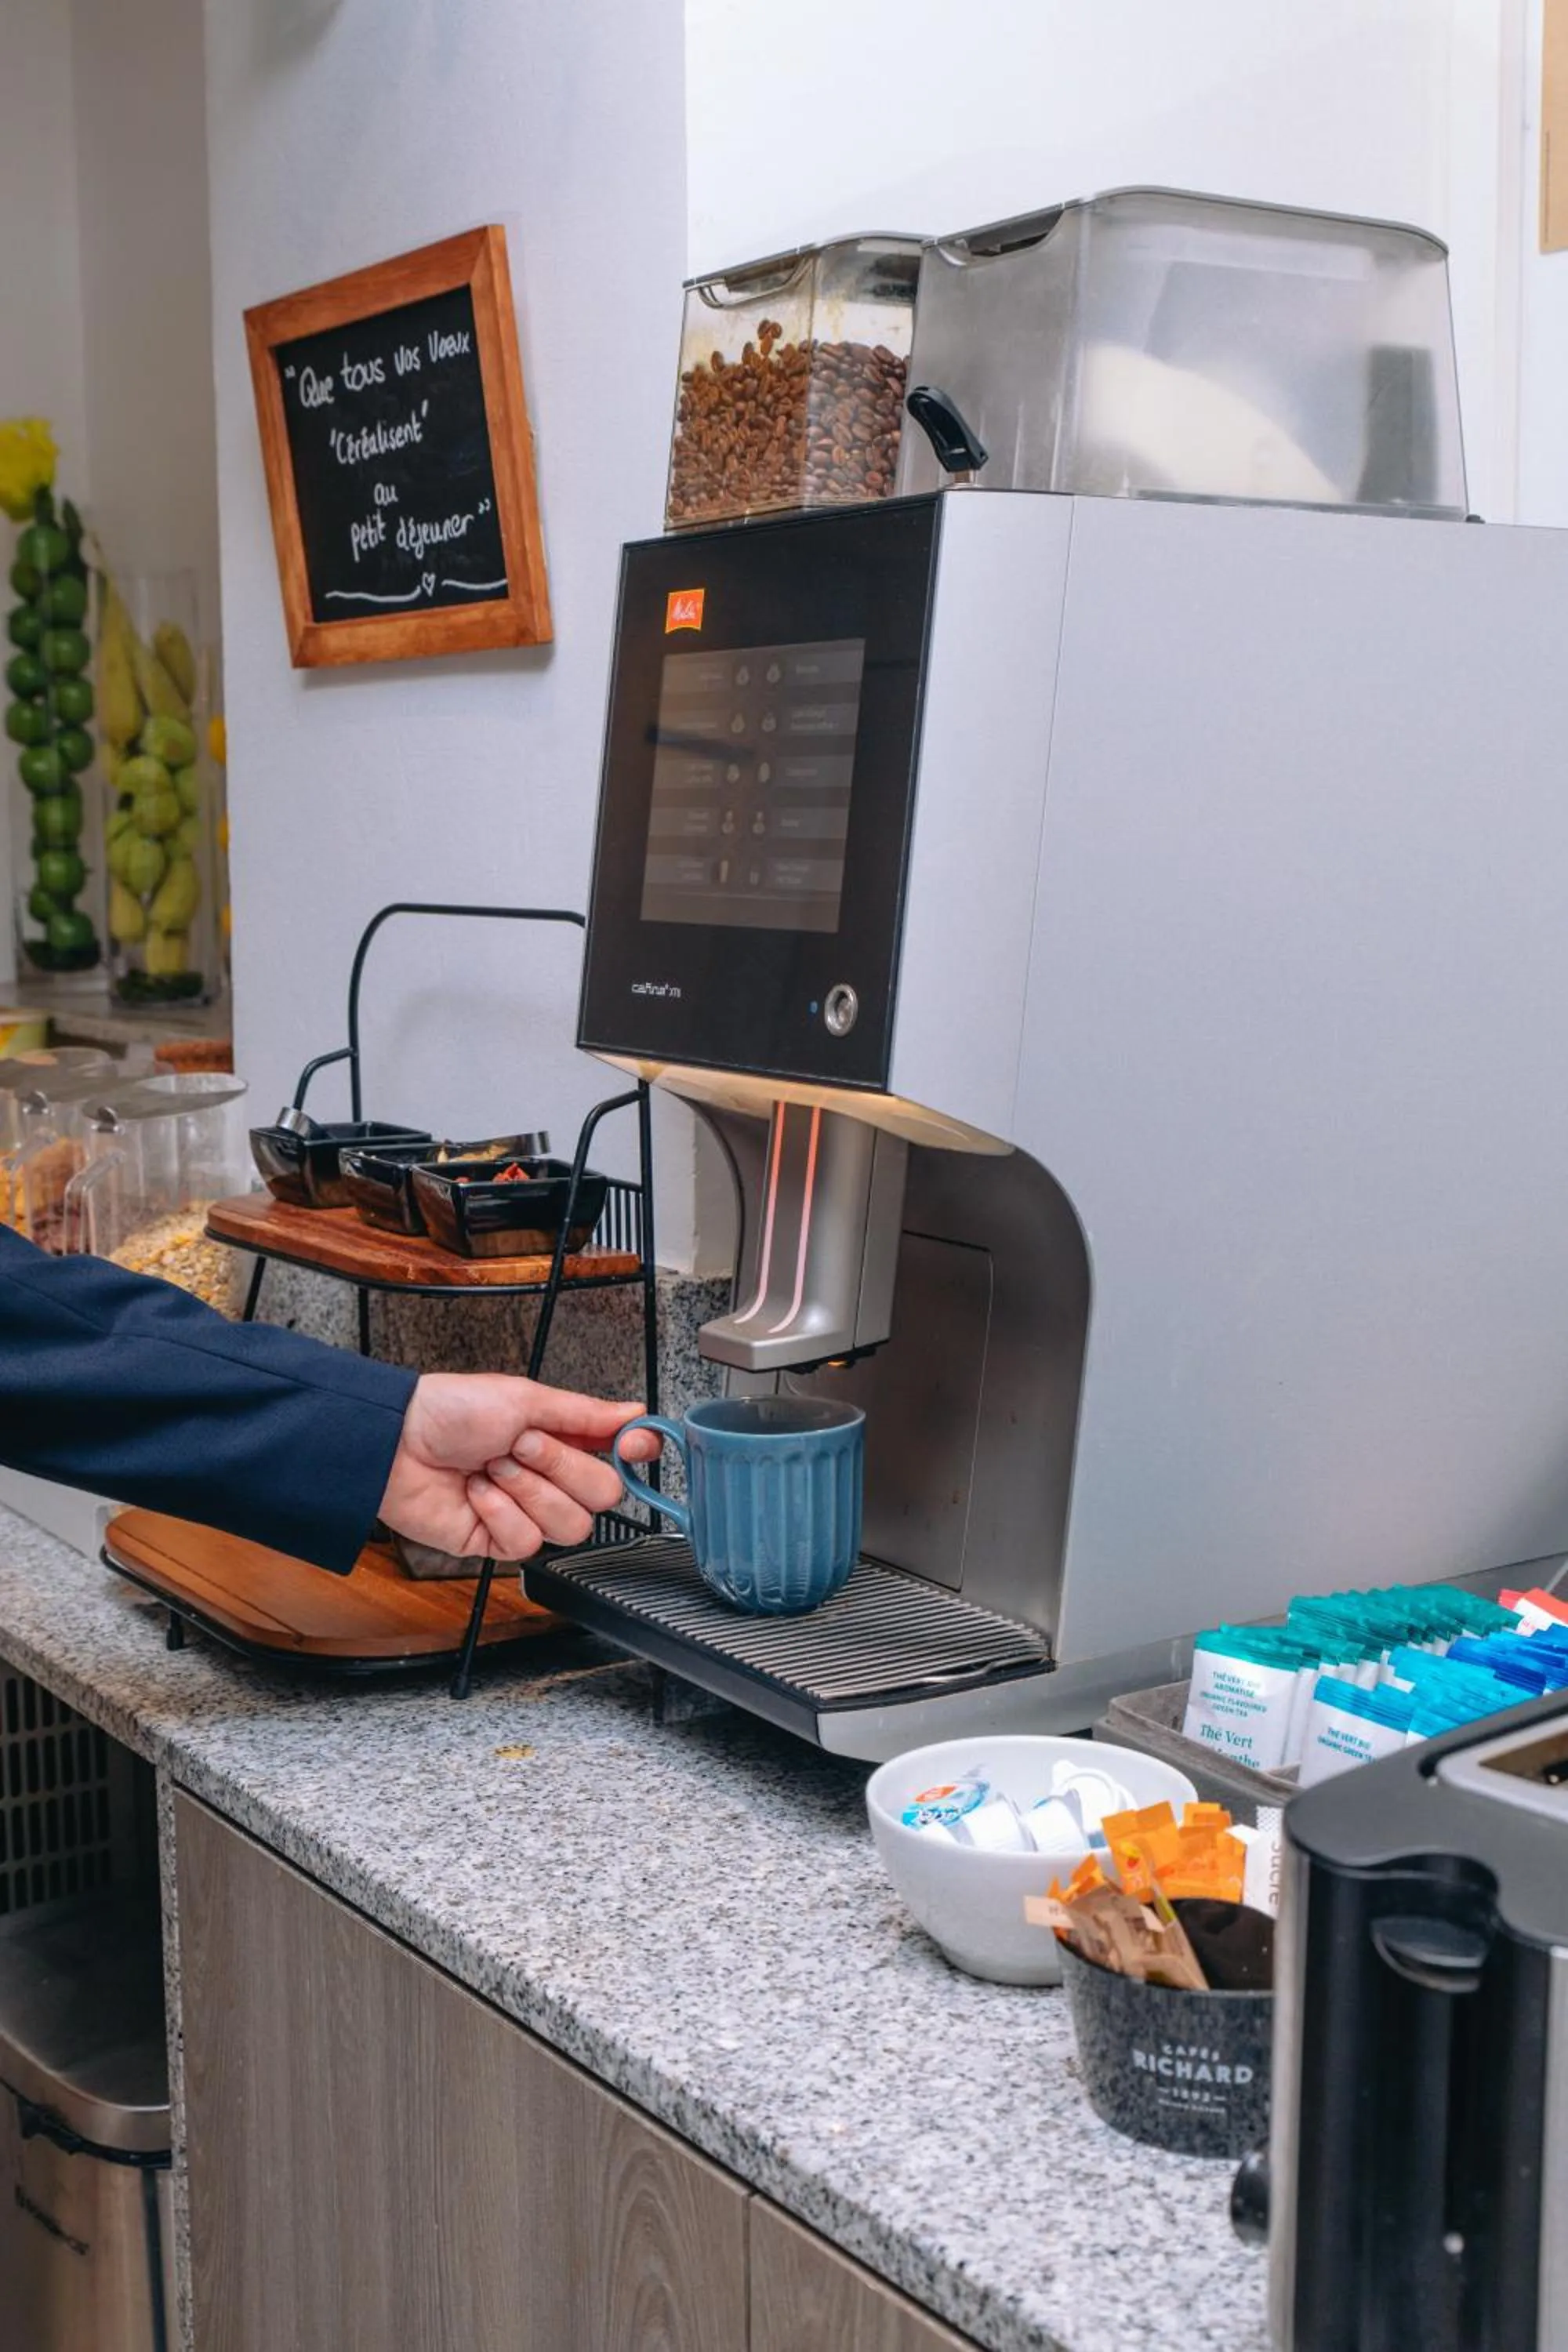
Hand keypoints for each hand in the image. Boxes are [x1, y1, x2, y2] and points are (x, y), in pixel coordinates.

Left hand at [378, 1372, 658, 1561]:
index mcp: (563, 1436)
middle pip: (604, 1494)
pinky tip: (477, 1494)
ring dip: (528, 1492)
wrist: (394, 1444)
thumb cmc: (449, 1410)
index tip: (632, 1443)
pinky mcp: (499, 1541)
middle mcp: (551, 1476)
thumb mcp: (523, 1398)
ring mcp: (527, 1511)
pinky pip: (528, 1542)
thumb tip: (635, 1412)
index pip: (623, 1453)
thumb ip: (585, 1413)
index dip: (636, 1451)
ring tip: (492, 1468)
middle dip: (560, 1467)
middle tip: (519, 1445)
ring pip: (571, 1525)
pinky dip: (500, 1514)